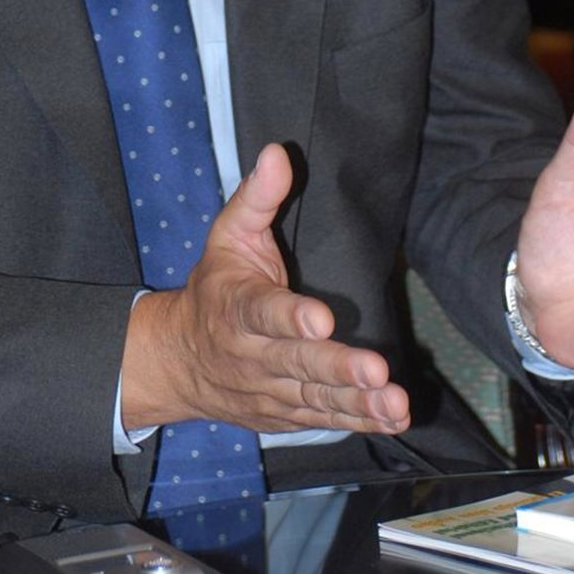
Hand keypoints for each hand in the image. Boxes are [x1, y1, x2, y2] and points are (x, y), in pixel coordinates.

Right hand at [121, 142, 409, 433]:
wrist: (179, 359)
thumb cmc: (216, 287)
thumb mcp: (228, 235)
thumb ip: (257, 197)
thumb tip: (277, 153)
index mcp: (237, 306)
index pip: (264, 311)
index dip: (292, 317)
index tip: (323, 319)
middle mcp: (253, 353)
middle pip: (298, 362)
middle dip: (336, 367)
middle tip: (375, 369)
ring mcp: (269, 389)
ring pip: (315, 397)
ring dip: (357, 401)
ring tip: (393, 401)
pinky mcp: (285, 414)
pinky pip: (322, 418)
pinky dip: (357, 420)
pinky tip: (391, 417)